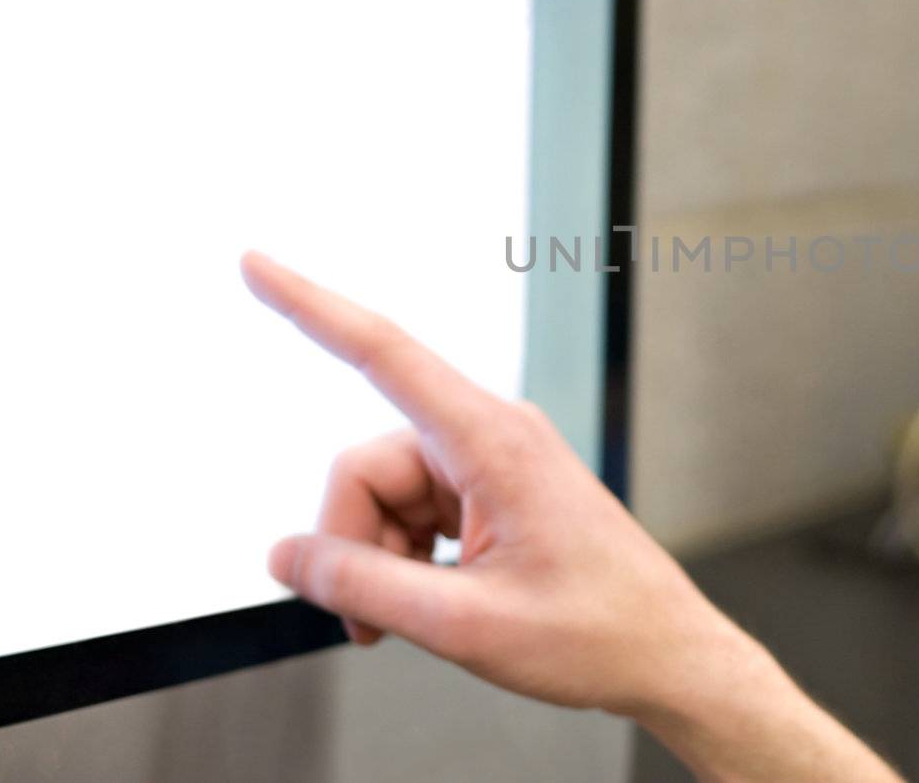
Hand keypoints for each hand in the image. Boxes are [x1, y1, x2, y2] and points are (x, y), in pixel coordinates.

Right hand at [241, 251, 740, 715]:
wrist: (662, 654)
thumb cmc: (593, 633)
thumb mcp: (463, 624)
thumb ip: (362, 586)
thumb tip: (284, 556)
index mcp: (492, 439)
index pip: (383, 353)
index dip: (309, 306)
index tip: (255, 264)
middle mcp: (491, 433)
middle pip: (367, 467)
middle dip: (355, 546)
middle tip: (371, 623)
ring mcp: (493, 460)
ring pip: (386, 496)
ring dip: (382, 561)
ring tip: (419, 621)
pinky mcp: (495, 487)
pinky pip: (416, 510)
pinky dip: (407, 559)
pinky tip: (435, 602)